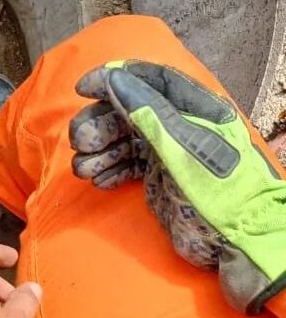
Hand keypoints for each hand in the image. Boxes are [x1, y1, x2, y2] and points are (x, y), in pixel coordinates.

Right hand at [69, 59, 285, 313]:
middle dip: (99, 125)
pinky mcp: (159, 177)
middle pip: (127, 111)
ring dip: (98, 151)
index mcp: (195, 107)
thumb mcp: (182, 144)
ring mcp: (168, 151)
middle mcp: (179, 124)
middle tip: (81, 144)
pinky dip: (108, 170)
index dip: (113, 78)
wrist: (236, 240)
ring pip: (122, 139)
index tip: (82, 89)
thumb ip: (147, 110)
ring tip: (83, 169)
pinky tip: (98, 181)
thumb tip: (112, 78)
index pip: (149, 79)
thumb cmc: (216, 187)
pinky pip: (126, 165)